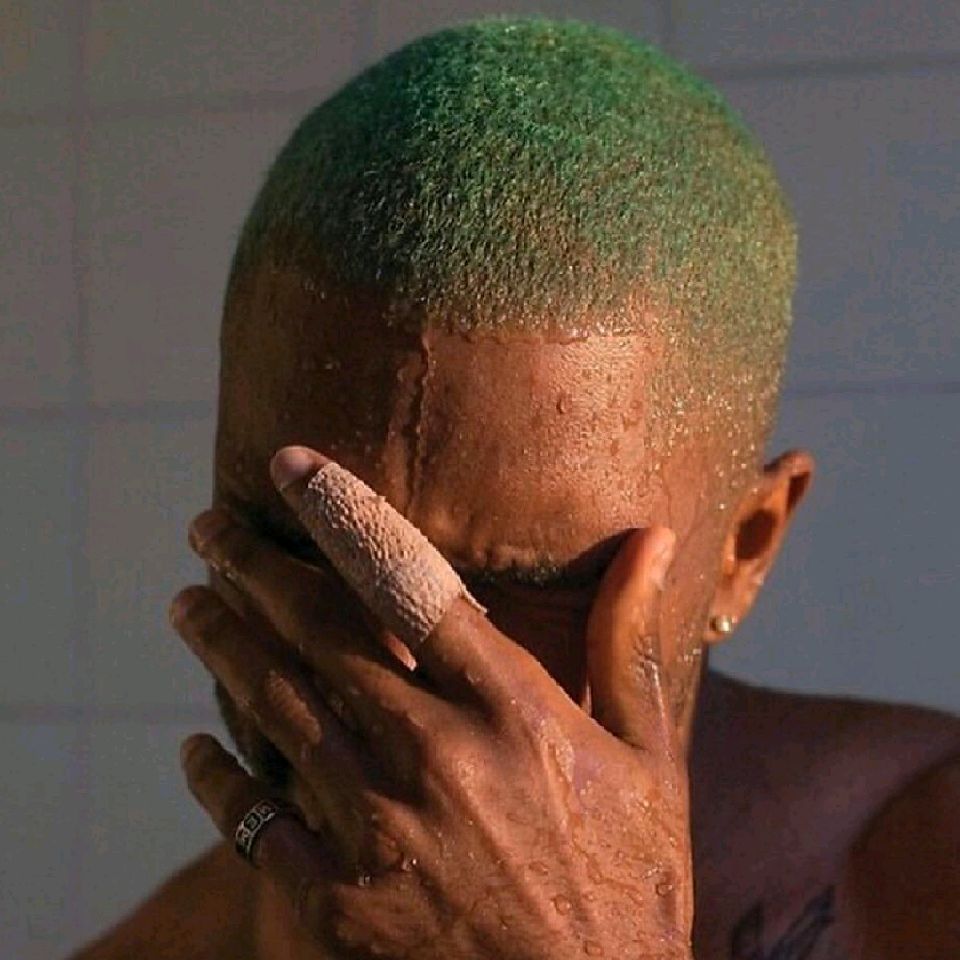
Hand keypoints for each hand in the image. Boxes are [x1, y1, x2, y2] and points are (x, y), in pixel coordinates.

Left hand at [170, 447, 693, 959]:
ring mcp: (377, 831)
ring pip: (272, 709)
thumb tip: (655, 538)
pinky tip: (193, 743)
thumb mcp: (651, 759)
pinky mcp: (336, 905)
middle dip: (253, 567)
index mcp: (510, 709)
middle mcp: (434, 755)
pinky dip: (214, 775)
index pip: (407, 579)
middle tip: (211, 528)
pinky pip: (252, 820)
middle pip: (317, 633)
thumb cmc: (630, 887)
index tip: (292, 466)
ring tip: (190, 604)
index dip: (341, 512)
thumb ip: (630, 641)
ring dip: (221, 645)